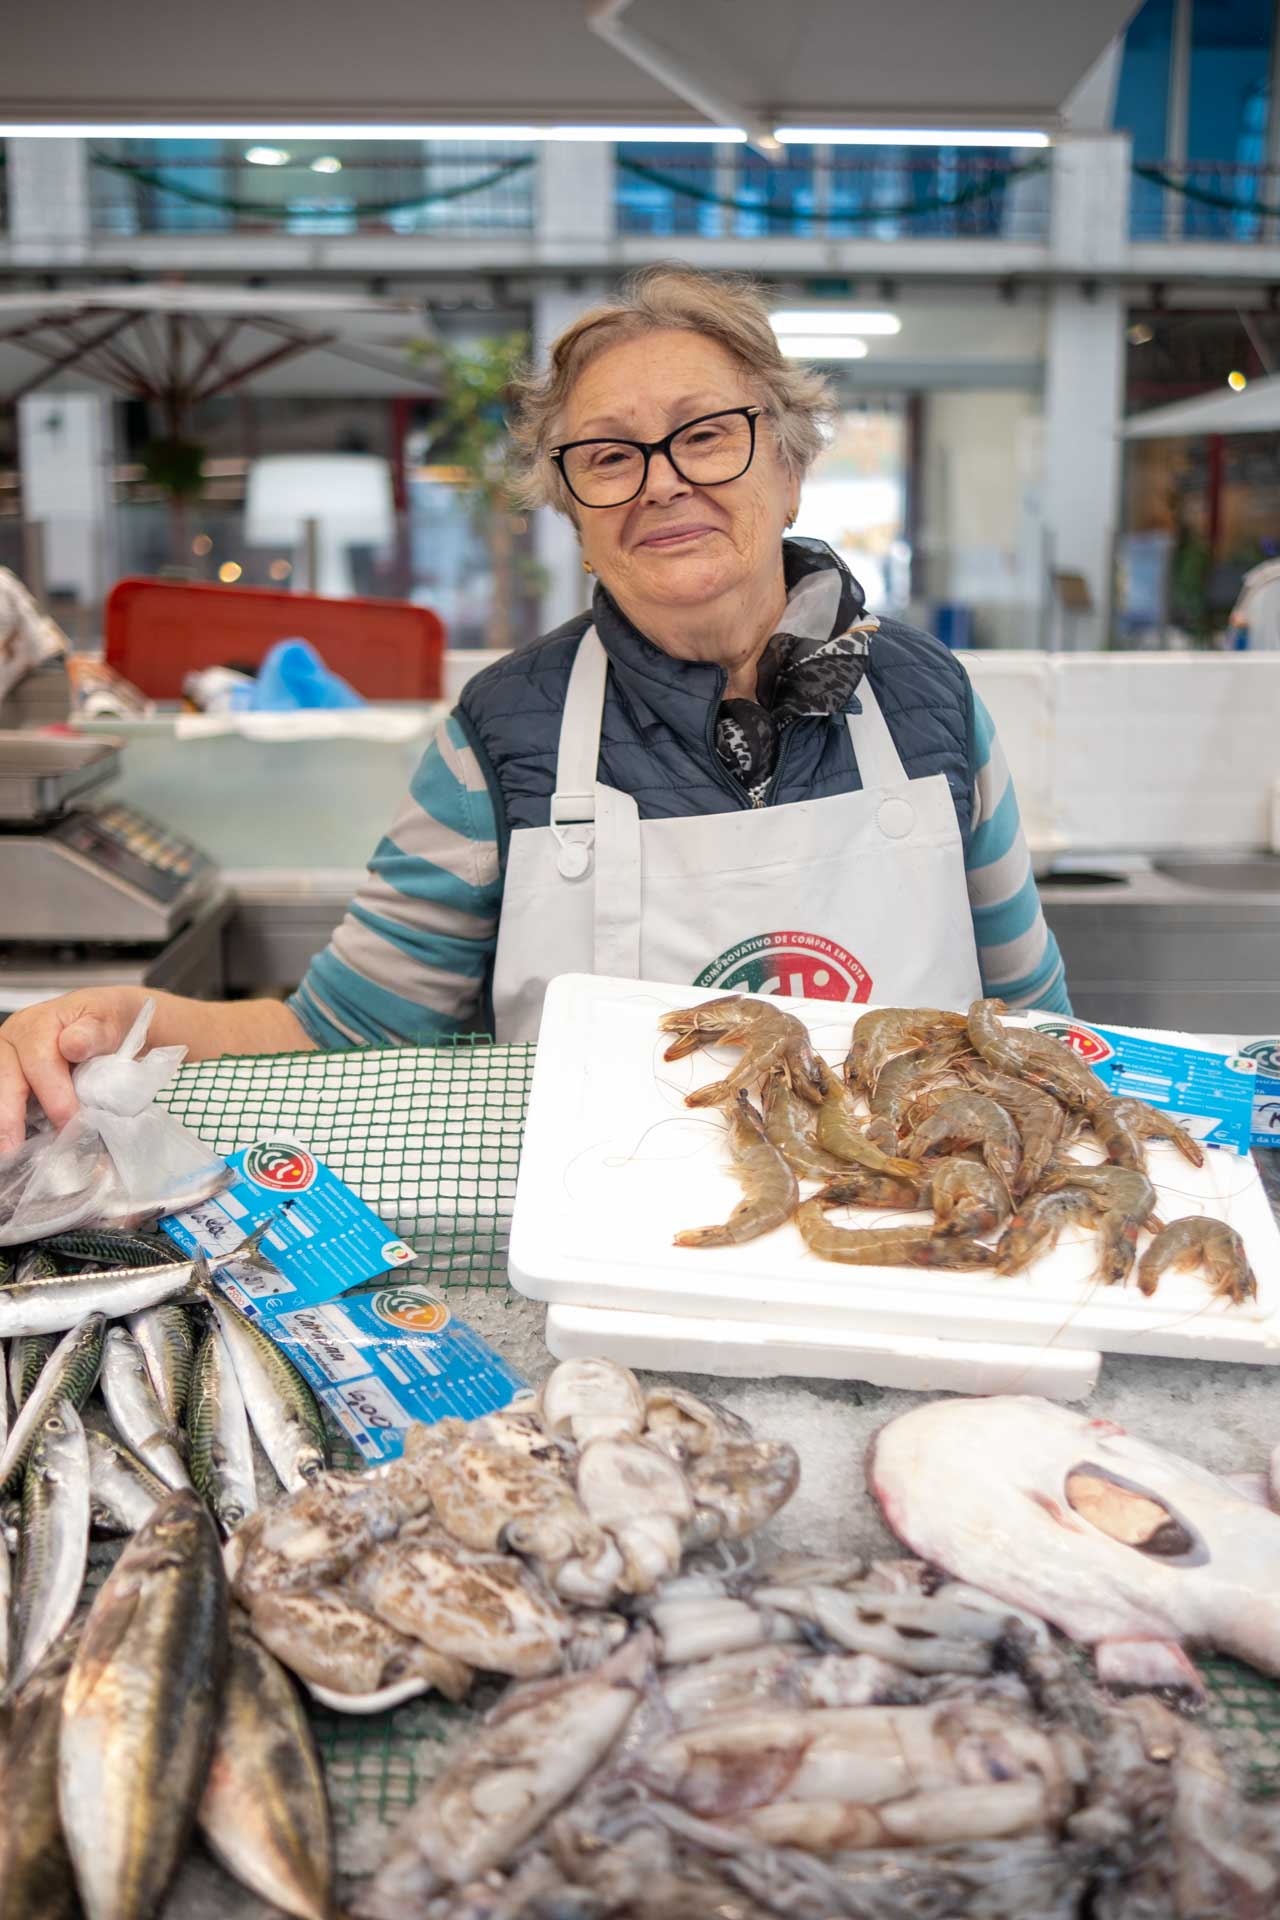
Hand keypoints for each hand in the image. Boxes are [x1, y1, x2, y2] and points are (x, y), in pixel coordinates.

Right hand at [0, 986, 145, 1151]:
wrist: (109, 1025)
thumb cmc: (107, 1022)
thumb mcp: (109, 1019)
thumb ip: (93, 1032)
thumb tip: (72, 1045)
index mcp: (36, 1026)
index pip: (39, 1061)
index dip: (54, 1095)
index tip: (69, 1121)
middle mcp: (12, 1044)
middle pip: (5, 1081)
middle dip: (9, 1118)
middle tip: (13, 1152)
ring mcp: (5, 1064)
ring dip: (2, 1126)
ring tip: (6, 1156)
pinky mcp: (7, 1084)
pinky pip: (3, 1102)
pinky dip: (5, 1126)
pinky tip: (11, 1148)